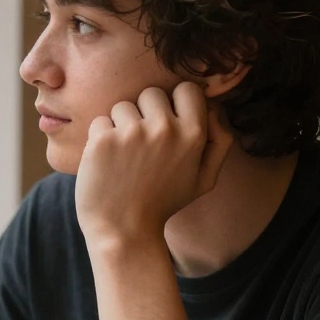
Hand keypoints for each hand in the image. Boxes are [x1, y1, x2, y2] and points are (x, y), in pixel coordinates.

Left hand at [74, 82, 232, 247]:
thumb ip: (219, 142)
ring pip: (122, 106)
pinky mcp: (103, 140)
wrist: (123, 231)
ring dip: (119, 125)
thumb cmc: (162, 204)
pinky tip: (106, 162)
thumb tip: (216, 108)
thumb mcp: (204, 179)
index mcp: (193, 134)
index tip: (166, 120)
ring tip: (123, 157)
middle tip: (140, 145)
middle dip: (144, 113)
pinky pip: (100, 121)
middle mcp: (164, 129)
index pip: (187, 89)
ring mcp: (131, 133)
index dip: (174, 101)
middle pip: (151, 93)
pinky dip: (99, 138)